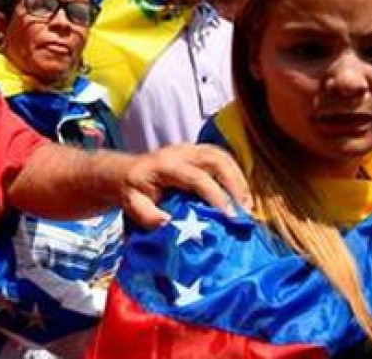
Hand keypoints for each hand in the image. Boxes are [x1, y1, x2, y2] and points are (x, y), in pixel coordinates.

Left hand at [118, 143, 250, 229]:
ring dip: (238, 179)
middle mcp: (180, 152)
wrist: (125, 172)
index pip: (197, 178)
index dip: (216, 196)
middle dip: (235, 184)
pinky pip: (222, 157)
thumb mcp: (131, 204)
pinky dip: (234, 174)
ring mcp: (190, 149)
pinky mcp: (197, 151)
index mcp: (165, 165)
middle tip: (245, 210)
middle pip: (216, 160)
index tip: (229, 217)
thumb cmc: (131, 190)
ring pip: (222, 156)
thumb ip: (147, 215)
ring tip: (247, 204)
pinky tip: (240, 194)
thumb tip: (168, 223)